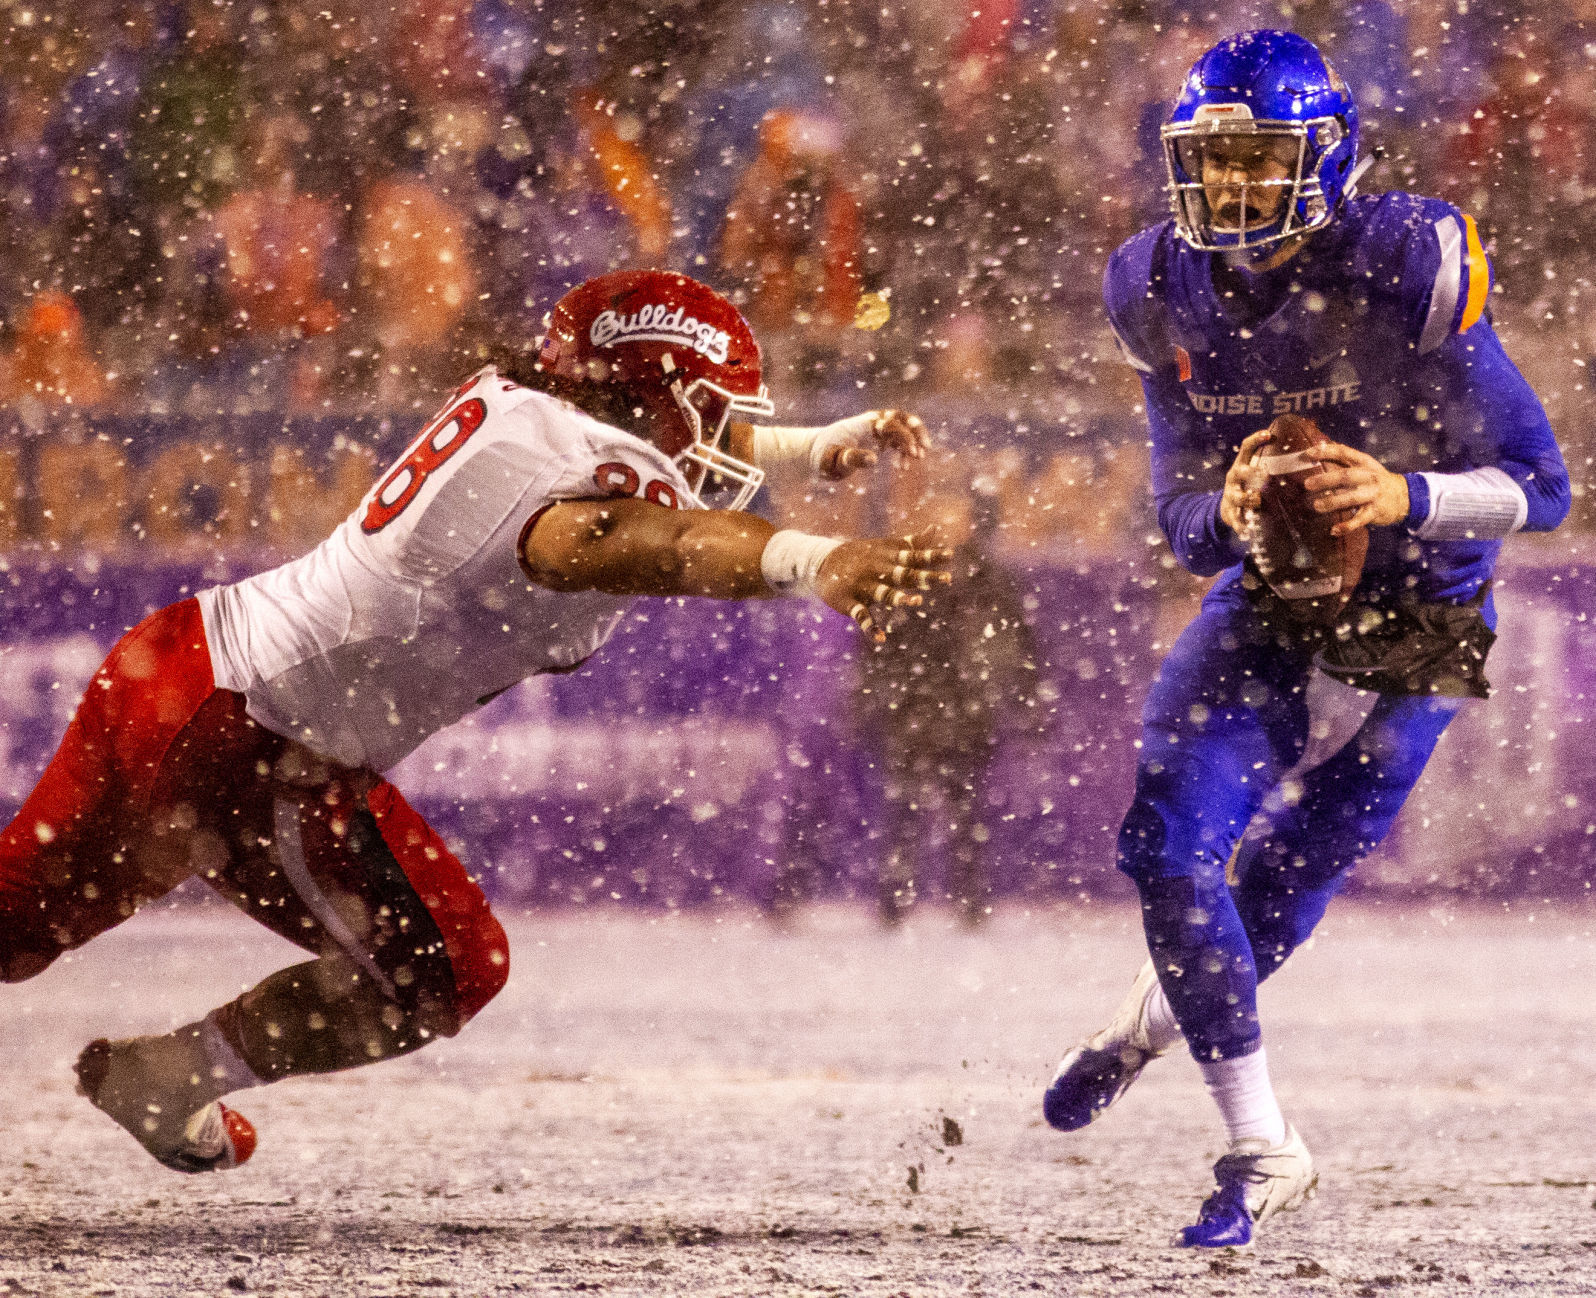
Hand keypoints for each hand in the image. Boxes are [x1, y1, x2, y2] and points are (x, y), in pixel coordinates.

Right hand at [814, 532, 952, 642]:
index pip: (914, 556)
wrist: (821, 562)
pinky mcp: (849, 601)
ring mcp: (863, 586)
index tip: (951, 555)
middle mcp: (878, 571)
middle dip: (925, 577)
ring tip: (916, 602)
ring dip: (899, 598)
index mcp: (888, 558)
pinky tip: (881, 639)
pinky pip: (861, 616)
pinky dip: (870, 628)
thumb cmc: (862, 555)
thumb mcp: (886, 547)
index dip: (932, 556)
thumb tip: (935, 529)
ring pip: (883, 593)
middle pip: (905, 574)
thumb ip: (913, 542)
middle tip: (947, 579)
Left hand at [817, 409, 930, 479]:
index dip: (903, 436)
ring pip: (901, 426)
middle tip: (925, 448)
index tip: (911, 454)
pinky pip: (896, 438)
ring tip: (915, 460)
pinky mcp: (875, 437)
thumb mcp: (834, 461)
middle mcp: (870, 422)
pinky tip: (902, 466)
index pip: (888, 423)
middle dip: (916, 429)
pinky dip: (903, 449)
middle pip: (899, 417)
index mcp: (861, 424)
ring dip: (912, 441)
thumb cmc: (823, 457)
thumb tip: (873, 459)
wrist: (815, 453)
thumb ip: (852, 459)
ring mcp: (874, 429)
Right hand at [1218, 428, 1273, 534]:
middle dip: (1252, 472)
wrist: (1228, 508)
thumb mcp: (1256, 473)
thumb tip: (1308, 450)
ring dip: (1249, 498)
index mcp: (1242, 465)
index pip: (1246, 448)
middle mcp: (1234, 478)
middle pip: (1241, 472)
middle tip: (1266, 475)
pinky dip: (1242, 525)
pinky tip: (1248, 530)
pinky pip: (1236, 519)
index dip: (1256, 440)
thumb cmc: (1251, 486)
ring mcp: (1231, 495)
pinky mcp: (1230, 513)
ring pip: (1238, 496)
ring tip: (1258, 501)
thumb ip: (1274, 464)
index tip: (1269, 434)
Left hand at [1301, 443, 1409, 534]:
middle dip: (1326, 480)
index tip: (1308, 454)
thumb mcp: (1365, 466)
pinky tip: (1334, 530)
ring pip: (1351, 498)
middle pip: (1346, 476)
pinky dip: (1347, 526)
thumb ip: (1344, 462)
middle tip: (1307, 484)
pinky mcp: (1375, 511)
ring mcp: (1373, 494)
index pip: (1344, 453)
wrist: (1404, 496)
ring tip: (1317, 506)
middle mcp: (1369, 477)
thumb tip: (1315, 452)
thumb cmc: (1375, 480)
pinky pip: (1359, 520)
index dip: (1326, 452)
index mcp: (1364, 462)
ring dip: (1332, 502)